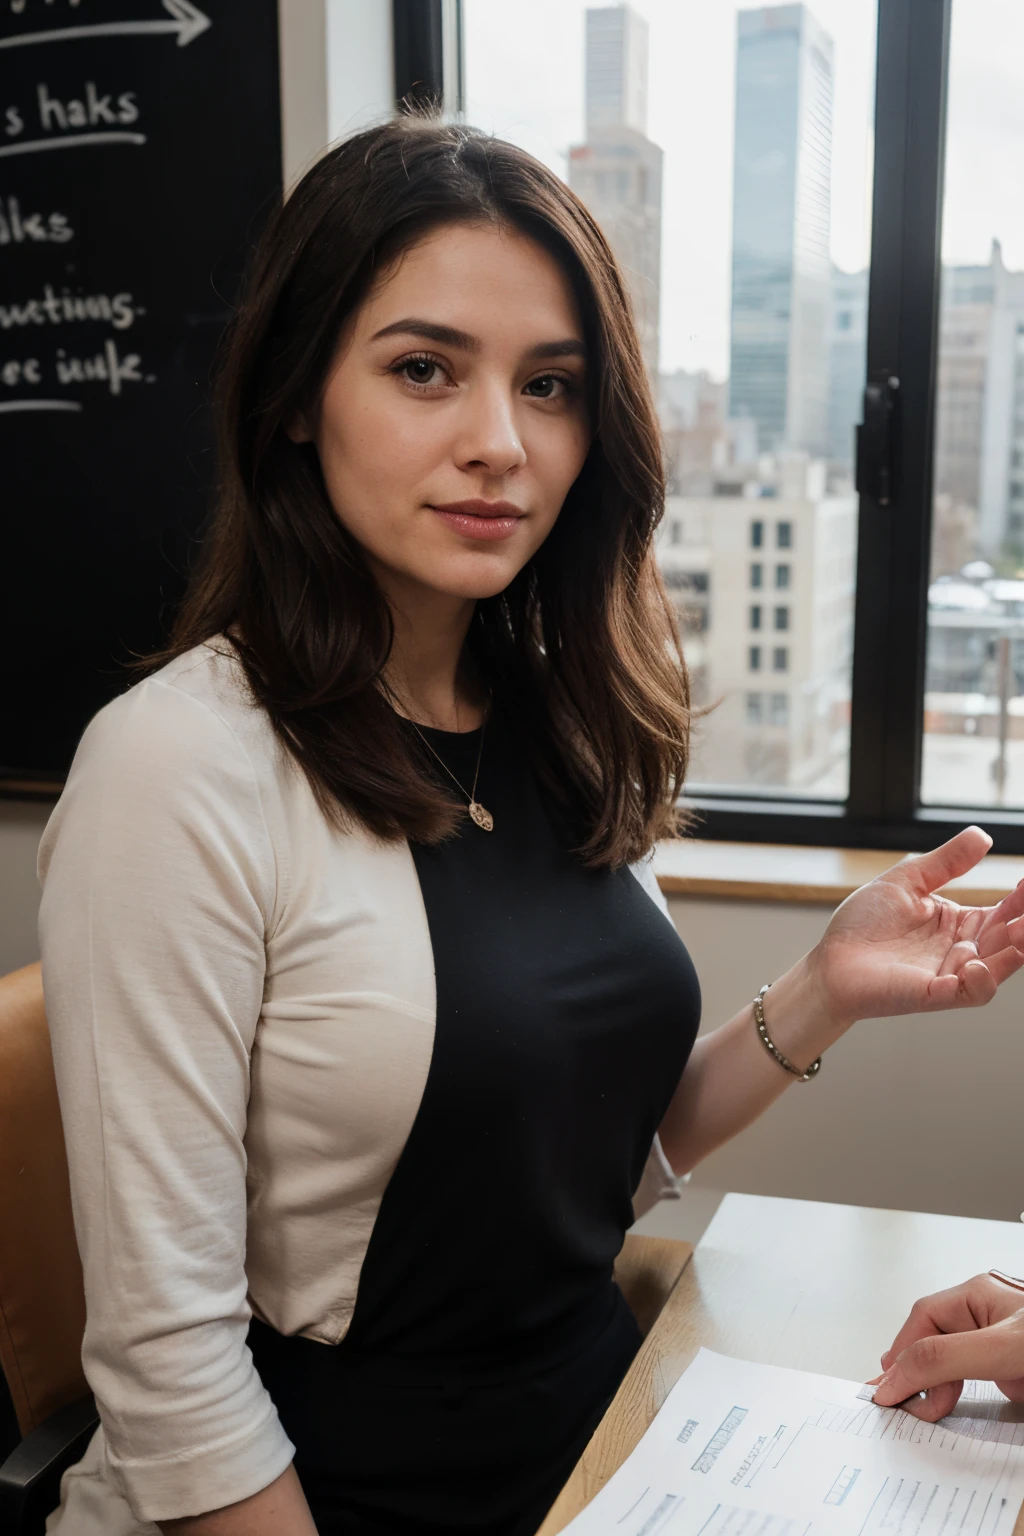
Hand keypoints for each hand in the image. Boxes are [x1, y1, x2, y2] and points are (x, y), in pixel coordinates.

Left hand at [808, 827, 1023, 1025]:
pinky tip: (977, 964)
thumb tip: (983, 836)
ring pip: (998, 968)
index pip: (1004, 912)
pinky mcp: (932, 994)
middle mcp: (962, 951)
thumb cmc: (864, 922)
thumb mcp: (907, 881)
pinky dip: (980, 983)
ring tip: (1021, 931)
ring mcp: (949, 974)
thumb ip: (946, 862)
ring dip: (1015, 952)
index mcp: (959, 924)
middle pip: (1009, 940)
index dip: (1021, 899)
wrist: (829, 959)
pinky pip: (967, 994)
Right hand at [871, 1271, 1023, 1420]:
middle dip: (915, 1373)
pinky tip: (947, 1408)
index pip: (923, 1318)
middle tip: (903, 1404)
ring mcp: (996, 1343)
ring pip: (948, 1363)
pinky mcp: (1008, 1370)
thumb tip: (897, 1373)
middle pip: (931, 1341)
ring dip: (934, 1389)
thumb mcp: (998, 1347)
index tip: (888, 1389)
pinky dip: (953, 1397)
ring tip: (926, 1412)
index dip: (901, 1354)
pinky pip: (969, 1382)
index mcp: (977, 1295)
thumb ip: (944, 1358)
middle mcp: (984, 1315)